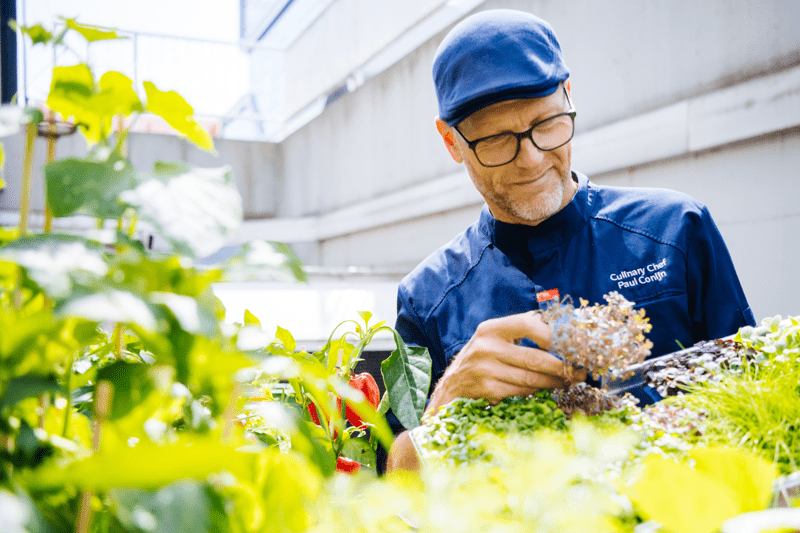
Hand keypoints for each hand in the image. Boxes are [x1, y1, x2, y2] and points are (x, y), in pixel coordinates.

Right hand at [429, 311, 584, 409]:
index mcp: (491, 328)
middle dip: (563, 366)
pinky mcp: (487, 390)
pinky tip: (547, 388)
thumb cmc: (484, 356)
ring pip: (531, 378)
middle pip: (534, 358)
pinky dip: (537, 390)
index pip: (528, 324)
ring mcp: (485, 370)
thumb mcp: (495, 337)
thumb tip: (564, 329)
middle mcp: (486, 347)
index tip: (571, 344)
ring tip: (570, 380)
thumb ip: (522, 331)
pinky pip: (521, 391)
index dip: (552, 334)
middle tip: (581, 371)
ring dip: (555, 381)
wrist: (453, 384)